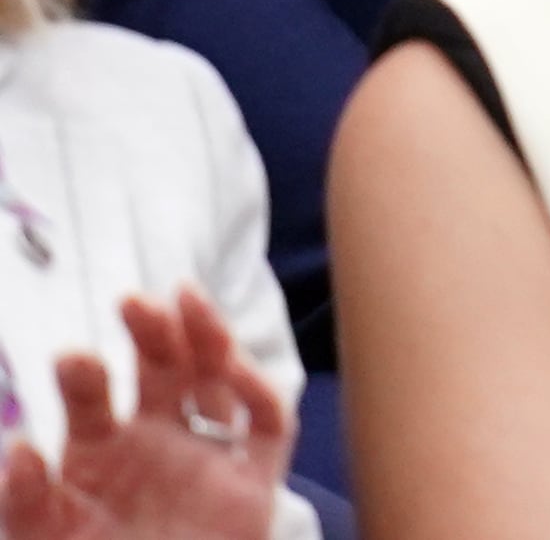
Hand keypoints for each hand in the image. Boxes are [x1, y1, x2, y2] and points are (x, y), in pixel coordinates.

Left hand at [0, 290, 290, 539]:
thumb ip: (26, 503)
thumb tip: (19, 448)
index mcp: (98, 459)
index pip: (93, 401)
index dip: (85, 375)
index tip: (72, 359)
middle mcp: (154, 446)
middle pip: (160, 372)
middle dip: (150, 333)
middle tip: (132, 304)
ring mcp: (205, 460)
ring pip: (216, 380)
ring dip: (205, 338)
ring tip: (186, 301)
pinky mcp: (252, 484)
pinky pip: (267, 427)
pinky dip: (259, 392)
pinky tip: (237, 371)